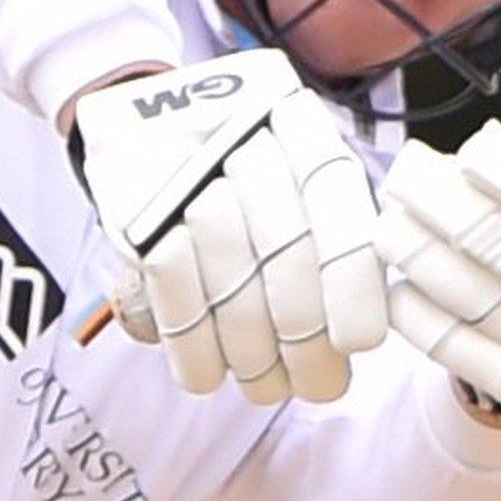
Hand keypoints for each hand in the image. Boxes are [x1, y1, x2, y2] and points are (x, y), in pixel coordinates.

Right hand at [73, 49, 385, 402]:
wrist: (150, 114)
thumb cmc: (245, 158)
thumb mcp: (297, 163)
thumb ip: (335, 222)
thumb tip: (365, 320)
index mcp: (299, 123)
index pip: (336, 202)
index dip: (351, 280)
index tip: (359, 342)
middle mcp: (244, 137)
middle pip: (286, 253)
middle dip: (306, 337)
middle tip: (319, 382)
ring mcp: (183, 171)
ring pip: (230, 279)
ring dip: (253, 351)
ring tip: (268, 386)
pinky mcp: (134, 206)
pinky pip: (172, 287)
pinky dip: (193, 343)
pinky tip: (211, 374)